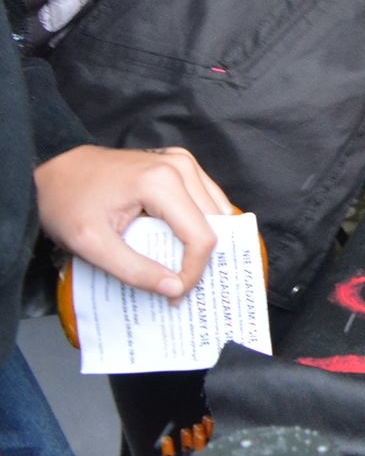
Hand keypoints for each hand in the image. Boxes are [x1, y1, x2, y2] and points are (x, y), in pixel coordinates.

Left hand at [35, 145, 231, 298]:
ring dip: (204, 240)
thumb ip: (134, 269)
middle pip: (215, 222)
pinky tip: (181, 241)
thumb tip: (174, 288)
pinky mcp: (180, 163)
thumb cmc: (67, 202)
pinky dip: (201, 223)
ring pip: (217, 209)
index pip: (201, 236)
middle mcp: (181, 166)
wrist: (55, 168)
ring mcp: (183, 161)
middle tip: (178, 283)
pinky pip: (206, 197)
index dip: (193, 271)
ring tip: (182, 265)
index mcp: (163, 182)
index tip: (174, 295)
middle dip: (201, 258)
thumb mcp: (91, 244)